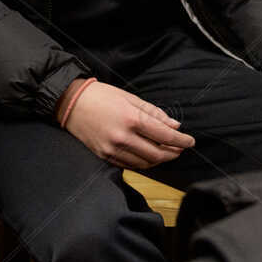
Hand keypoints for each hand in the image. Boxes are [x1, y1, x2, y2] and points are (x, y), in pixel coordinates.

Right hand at [59, 80, 194, 169]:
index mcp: (132, 119)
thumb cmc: (101, 96)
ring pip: (145, 163)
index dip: (181, 141)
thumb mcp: (130, 98)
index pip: (165, 136)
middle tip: (180, 149)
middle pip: (157, 154)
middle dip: (173, 153)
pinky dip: (143, 163)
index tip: (190, 141)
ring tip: (167, 153)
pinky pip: (130, 165)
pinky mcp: (104, 156)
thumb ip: (154, 113)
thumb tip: (174, 126)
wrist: (71, 103)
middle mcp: (123, 137)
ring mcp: (112, 149)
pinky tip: (149, 157)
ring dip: (160, 160)